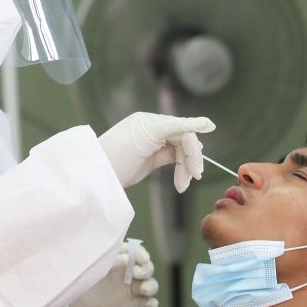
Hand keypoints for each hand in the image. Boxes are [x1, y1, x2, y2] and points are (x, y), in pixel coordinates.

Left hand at [69, 240, 158, 306]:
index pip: (138, 253)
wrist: (67, 297)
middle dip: (146, 270)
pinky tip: (150, 305)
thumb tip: (128, 260)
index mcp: (121, 257)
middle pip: (147, 269)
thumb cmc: (79, 274)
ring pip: (150, 285)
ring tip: (142, 289)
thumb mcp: (94, 264)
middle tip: (136, 273)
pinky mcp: (129, 304)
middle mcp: (128, 272)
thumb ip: (111, 260)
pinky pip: (145, 303)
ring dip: (150, 286)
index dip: (142, 255)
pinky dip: (150, 304)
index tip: (141, 259)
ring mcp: (129, 288)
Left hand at [98, 113, 215, 191]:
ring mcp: (154, 144)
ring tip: (183, 185)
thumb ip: (178, 126)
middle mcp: (154, 129)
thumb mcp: (149, 135)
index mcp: (152, 121)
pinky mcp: (153, 158)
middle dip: (191, 159)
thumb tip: (209, 123)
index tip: (204, 156)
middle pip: (184, 141)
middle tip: (195, 176)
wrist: (97, 176)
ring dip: (186, 168)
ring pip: (181, 153)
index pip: (182, 129)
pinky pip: (174, 161)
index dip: (194, 144)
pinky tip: (181, 183)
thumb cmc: (117, 153)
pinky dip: (180, 172)